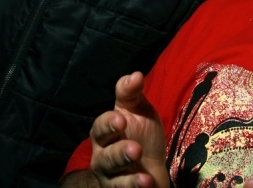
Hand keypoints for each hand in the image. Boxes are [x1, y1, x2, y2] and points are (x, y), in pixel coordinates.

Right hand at [89, 71, 169, 187]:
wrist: (152, 166)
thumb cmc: (141, 134)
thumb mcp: (137, 110)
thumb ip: (132, 92)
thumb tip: (136, 74)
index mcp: (105, 133)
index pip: (100, 127)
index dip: (108, 124)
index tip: (121, 119)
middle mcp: (103, 157)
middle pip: (106, 156)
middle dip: (119, 153)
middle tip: (135, 149)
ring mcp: (112, 178)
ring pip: (113, 177)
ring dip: (128, 175)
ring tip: (144, 173)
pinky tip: (147, 182)